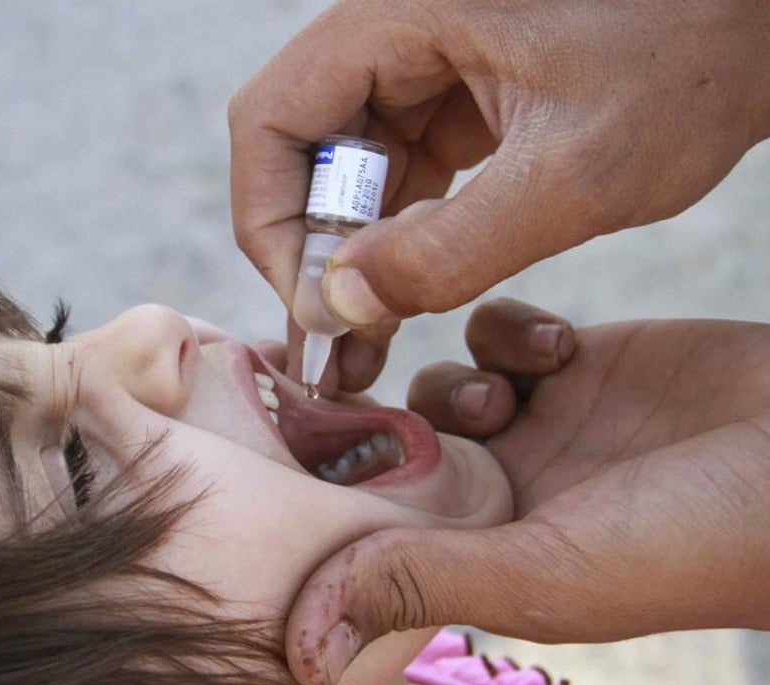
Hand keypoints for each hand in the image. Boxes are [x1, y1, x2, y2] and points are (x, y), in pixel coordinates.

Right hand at [230, 0, 769, 340]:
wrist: (768, 17)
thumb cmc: (695, 60)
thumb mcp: (574, 175)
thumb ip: (448, 249)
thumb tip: (338, 306)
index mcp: (401, 15)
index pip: (272, 119)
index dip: (272, 220)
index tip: (311, 306)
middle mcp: (399, 32)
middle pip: (302, 149)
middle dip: (313, 251)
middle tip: (337, 345)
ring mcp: (431, 63)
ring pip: (349, 169)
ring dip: (354, 255)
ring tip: (366, 343)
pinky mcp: (465, 95)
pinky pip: (403, 170)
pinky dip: (399, 236)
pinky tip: (408, 296)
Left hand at [285, 299, 769, 684]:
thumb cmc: (693, 541)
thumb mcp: (544, 575)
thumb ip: (423, 584)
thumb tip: (302, 646)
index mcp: (480, 553)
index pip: (369, 520)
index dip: (329, 483)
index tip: (292, 441)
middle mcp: (501, 490)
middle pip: (395, 443)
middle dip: (385, 417)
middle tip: (388, 397)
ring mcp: (539, 423)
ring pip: (440, 382)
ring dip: (452, 376)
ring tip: (504, 392)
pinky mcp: (577, 362)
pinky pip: (497, 331)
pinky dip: (504, 329)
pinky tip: (553, 345)